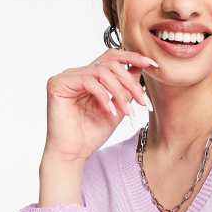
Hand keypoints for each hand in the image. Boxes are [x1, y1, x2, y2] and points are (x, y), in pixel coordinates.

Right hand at [43, 47, 157, 162]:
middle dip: (130, 82)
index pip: (112, 57)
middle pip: (110, 63)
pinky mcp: (58, 84)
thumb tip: (140, 68)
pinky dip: (103, 97)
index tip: (153, 65)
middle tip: (142, 101)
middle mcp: (77, 73)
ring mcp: (67, 77)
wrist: (73, 154)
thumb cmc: (91, 134)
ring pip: (102, 72)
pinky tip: (110, 112)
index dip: (133, 57)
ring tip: (127, 112)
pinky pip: (88, 81)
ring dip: (119, 92)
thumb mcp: (117, 109)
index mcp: (90, 76)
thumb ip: (126, 89)